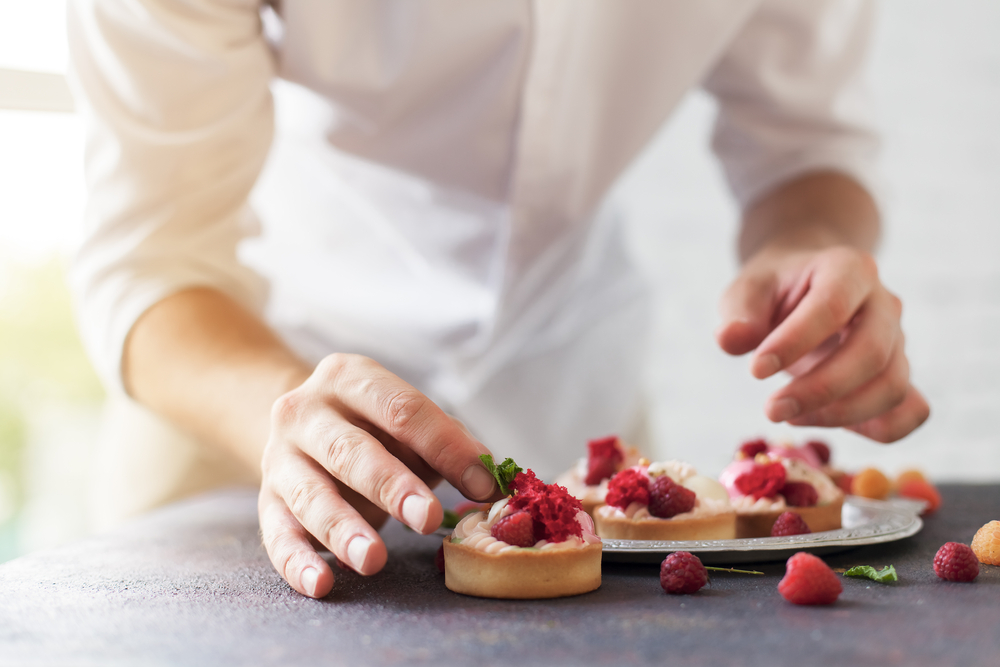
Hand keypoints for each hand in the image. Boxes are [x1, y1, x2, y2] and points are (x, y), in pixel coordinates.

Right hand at [257, 353, 498, 597]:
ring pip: (311, 495)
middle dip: (392, 486)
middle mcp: (306, 411)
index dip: (445, 446)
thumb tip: (491, 480)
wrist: (297, 425)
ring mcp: (280, 456)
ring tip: (373, 560)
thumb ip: (447, 444)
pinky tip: (322, 584)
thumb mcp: (405, 423)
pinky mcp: (265, 501)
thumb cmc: (371, 428)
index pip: (402, 409)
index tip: (481, 484)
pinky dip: (298, 562)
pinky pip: (277, 534)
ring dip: (343, 529)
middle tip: (427, 519)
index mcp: (349, 378)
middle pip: (351, 450)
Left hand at [716, 244, 929, 441]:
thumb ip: (738, 313)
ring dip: (840, 414)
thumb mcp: (746, 291)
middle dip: (821, 389)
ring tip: (789, 415)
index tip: (755, 370)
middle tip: (771, 409)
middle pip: (873, 352)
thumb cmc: (773, 290)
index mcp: (848, 268)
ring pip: (892, 387)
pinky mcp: (898, 375)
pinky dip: (878, 429)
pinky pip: (911, 411)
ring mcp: (898, 341)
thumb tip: (729, 339)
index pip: (832, 306)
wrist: (802, 289)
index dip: (795, 342)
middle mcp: (884, 303)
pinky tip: (827, 423)